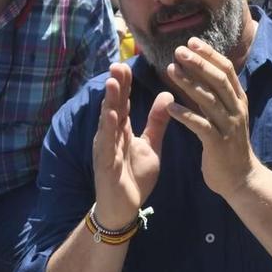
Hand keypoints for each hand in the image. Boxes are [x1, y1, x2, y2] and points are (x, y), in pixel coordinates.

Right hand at [92, 62, 172, 227]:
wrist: (125, 208)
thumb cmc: (134, 176)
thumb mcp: (151, 146)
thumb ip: (157, 122)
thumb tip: (167, 95)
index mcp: (122, 130)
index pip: (124, 101)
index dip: (126, 84)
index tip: (128, 64)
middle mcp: (110, 135)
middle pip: (113, 106)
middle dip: (116, 86)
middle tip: (118, 64)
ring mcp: (105, 148)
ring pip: (107, 120)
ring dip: (109, 101)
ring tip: (114, 81)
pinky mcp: (104, 163)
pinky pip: (106, 143)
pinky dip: (107, 128)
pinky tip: (110, 114)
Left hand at [165, 39, 257, 197]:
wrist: (241, 179)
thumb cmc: (228, 145)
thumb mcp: (227, 115)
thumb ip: (216, 96)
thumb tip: (200, 72)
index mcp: (238, 100)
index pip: (226, 70)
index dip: (210, 54)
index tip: (192, 41)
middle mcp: (236, 110)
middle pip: (219, 80)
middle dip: (199, 63)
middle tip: (179, 50)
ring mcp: (229, 127)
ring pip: (209, 100)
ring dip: (189, 83)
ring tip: (170, 70)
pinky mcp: (218, 144)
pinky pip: (200, 126)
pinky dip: (185, 115)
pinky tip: (170, 106)